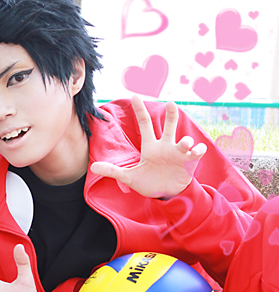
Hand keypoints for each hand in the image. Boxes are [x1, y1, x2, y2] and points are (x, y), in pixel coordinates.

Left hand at [90, 95, 206, 199]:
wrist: (166, 195)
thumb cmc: (148, 182)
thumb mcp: (129, 177)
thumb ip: (113, 171)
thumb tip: (93, 166)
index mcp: (150, 146)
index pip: (144, 124)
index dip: (140, 110)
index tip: (135, 96)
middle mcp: (165, 146)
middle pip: (169, 125)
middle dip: (171, 114)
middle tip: (170, 103)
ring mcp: (178, 153)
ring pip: (184, 140)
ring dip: (185, 140)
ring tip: (185, 143)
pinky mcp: (189, 162)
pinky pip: (197, 152)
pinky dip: (198, 150)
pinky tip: (196, 150)